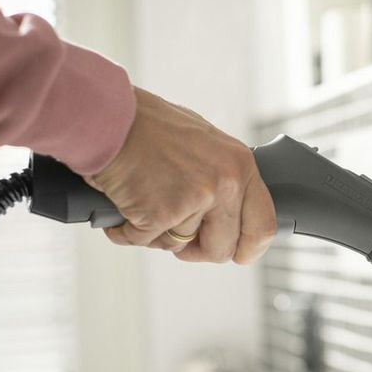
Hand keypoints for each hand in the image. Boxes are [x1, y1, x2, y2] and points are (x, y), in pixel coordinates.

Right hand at [88, 87, 275, 262]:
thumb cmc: (148, 125)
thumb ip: (222, 178)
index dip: (248, 249)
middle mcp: (224, 184)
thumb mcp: (205, 144)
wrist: (108, 117)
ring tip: (142, 199)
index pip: (263, 226)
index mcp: (241, 166)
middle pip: (221, 248)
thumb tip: (229, 214)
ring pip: (178, 245)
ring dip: (155, 233)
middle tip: (176, 237)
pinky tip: (123, 202)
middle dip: (196, 250)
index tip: (237, 254)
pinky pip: (144, 241)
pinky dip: (127, 230)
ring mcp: (194, 200)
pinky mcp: (160, 214)